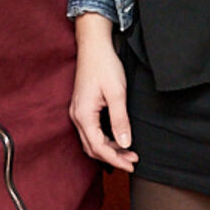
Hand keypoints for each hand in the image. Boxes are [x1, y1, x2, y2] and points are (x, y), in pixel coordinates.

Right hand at [68, 13, 136, 171]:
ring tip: (128, 151)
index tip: (131, 164)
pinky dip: (104, 139)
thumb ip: (120, 120)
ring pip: (91, 141)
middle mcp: (77, 116)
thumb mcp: (117, 93)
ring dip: (109, 149)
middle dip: (113, 157)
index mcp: (83, 115)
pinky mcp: (82, 107)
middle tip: (132, 160)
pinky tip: (118, 138)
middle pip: (93, 148)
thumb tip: (125, 143)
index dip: (116, 159)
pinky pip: (91, 131)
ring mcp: (78, 112)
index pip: (98, 147)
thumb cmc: (104, 66)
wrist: (94, 45)